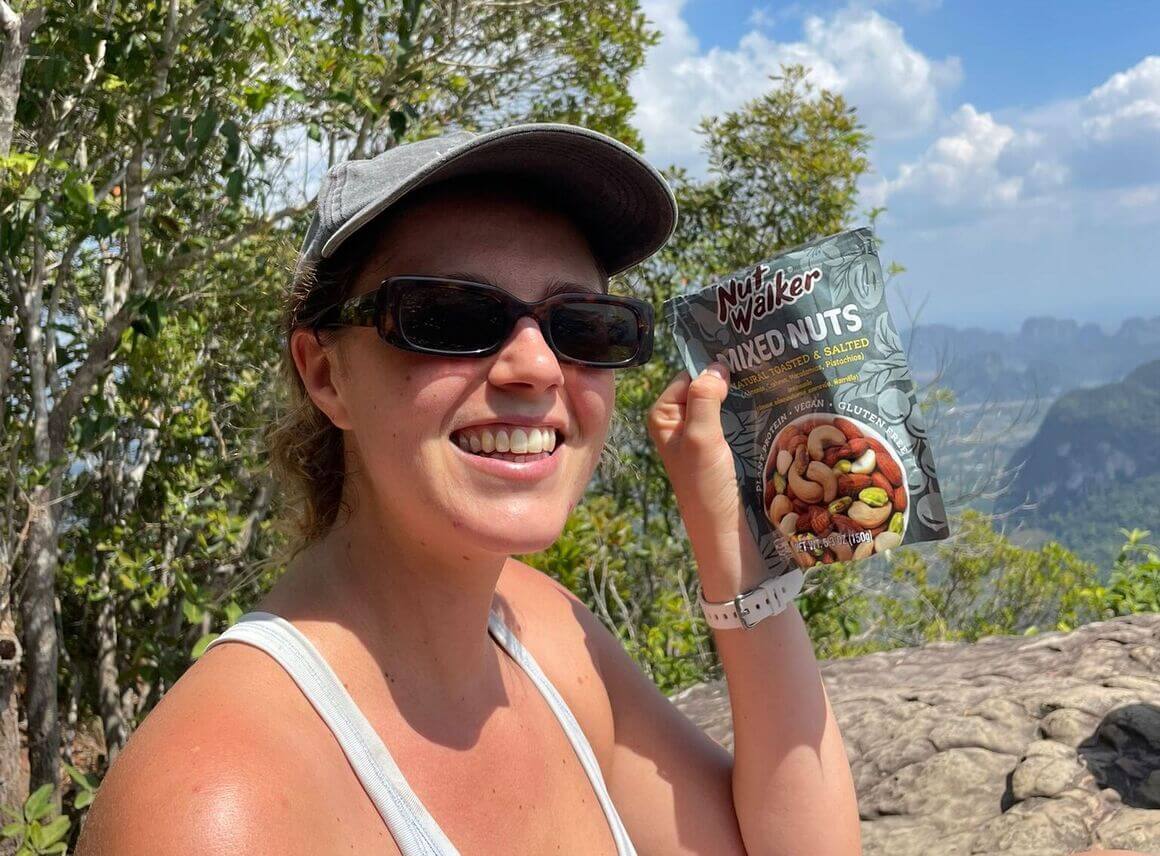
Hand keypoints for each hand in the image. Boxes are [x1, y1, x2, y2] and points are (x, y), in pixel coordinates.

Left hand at [647, 361, 762, 596]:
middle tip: (765, 361)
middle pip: (708, 387)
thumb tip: (716, 366)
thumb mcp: (700, 438)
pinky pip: (738, 420)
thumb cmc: (706, 486)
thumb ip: (704, 398)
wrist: (726, 532)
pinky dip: (753, 412)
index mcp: (664, 416)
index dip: (713, 365)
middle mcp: (681, 423)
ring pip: (726, 403)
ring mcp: (704, 436)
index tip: (744, 353)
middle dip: (733, 378)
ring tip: (774, 377)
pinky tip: (773, 403)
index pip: (689, 375)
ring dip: (747, 394)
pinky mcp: (725, 449)